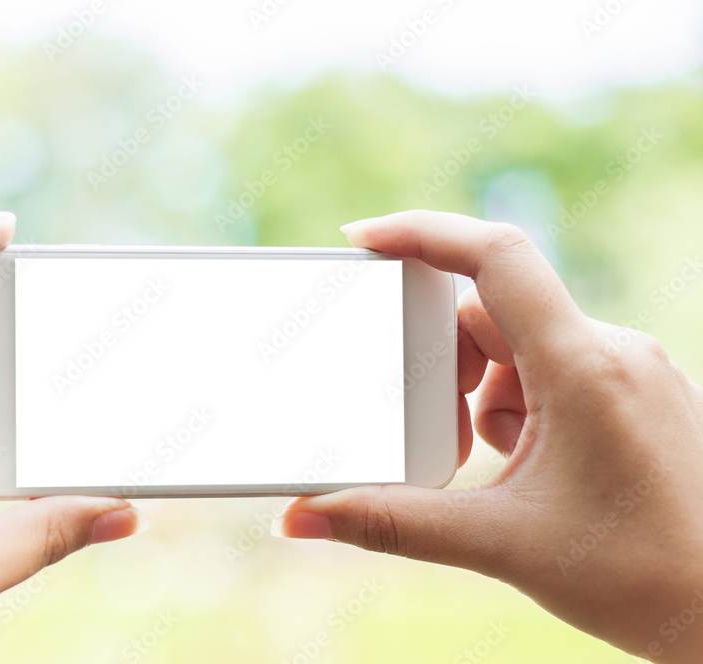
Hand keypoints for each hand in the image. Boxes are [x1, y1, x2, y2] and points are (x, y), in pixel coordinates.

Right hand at [272, 210, 702, 662]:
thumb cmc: (644, 579)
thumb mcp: (500, 544)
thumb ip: (389, 523)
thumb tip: (301, 518)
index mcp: (583, 367)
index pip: (494, 258)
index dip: (421, 233)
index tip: (362, 240)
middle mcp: (611, 352)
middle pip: (492, 313)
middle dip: (447, 368)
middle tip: (444, 441)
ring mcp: (626, 371)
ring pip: (520, 344)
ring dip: (481, 393)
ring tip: (489, 465)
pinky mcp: (630, 393)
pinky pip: (553, 368)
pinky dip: (516, 404)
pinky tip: (524, 465)